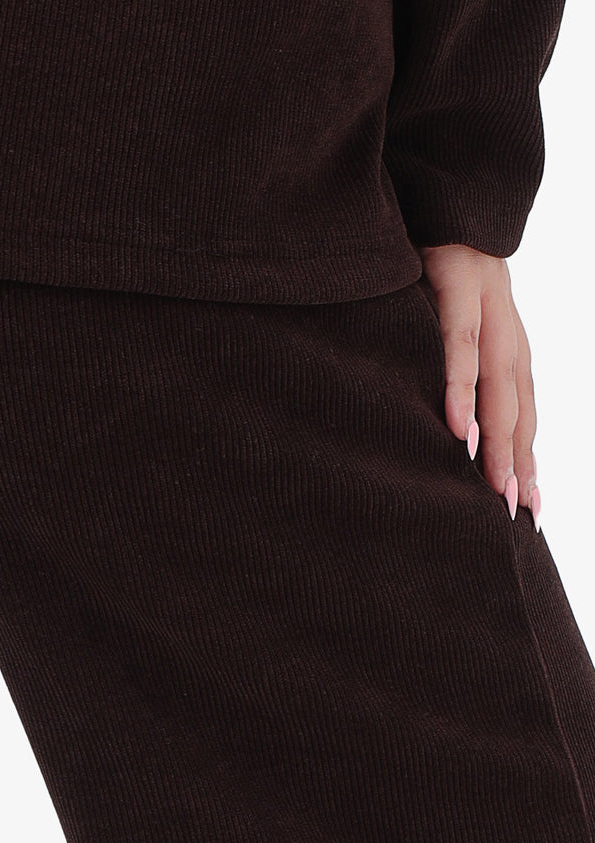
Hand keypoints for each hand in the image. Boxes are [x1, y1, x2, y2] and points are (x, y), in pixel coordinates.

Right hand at [417, 243, 540, 531]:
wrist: (452, 197)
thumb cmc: (445, 271)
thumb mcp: (457, 325)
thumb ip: (458, 368)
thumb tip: (445, 423)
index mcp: (509, 351)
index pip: (523, 417)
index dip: (527, 463)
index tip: (527, 510)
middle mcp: (508, 339)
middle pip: (518, 414)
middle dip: (520, 466)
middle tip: (517, 514)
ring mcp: (488, 316)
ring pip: (498, 390)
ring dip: (499, 442)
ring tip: (496, 488)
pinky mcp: (456, 291)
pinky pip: (459, 349)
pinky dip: (459, 390)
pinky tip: (457, 428)